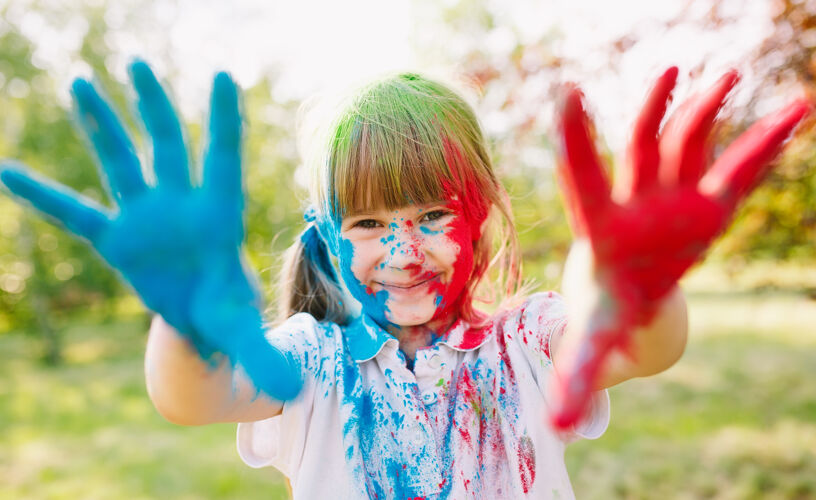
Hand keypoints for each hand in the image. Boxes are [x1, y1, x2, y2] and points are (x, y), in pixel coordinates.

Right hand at [0, 61, 300, 400]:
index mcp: (219, 216)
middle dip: (153, 108)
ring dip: (101, 125)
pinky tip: (6, 168)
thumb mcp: (241, 330)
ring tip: (79, 83)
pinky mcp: (115, 237)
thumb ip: (261, 354)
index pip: (224, 160)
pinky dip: (43, 194)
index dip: (224, 121)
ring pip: (121, 163)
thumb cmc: (226, 309)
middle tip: (139, 65)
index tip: (224, 77)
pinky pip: (73, 212)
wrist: (200, 316)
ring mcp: (145, 216)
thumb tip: (290, 386)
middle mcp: (180, 205)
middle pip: (167, 147)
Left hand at [550, 67, 809, 428]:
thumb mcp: (592, 342)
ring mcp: (672, 197)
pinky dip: (766, 142)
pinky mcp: (706, 204)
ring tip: (729, 77)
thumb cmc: (603, 309)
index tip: (569, 94)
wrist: (623, 288)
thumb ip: (576, 376)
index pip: (583, 177)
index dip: (576, 140)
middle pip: (642, 149)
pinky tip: (796, 111)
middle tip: (670, 73)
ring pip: (688, 143)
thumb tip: (554, 426)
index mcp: (601, 227)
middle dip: (656, 112)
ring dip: (707, 110)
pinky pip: (738, 167)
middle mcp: (635, 201)